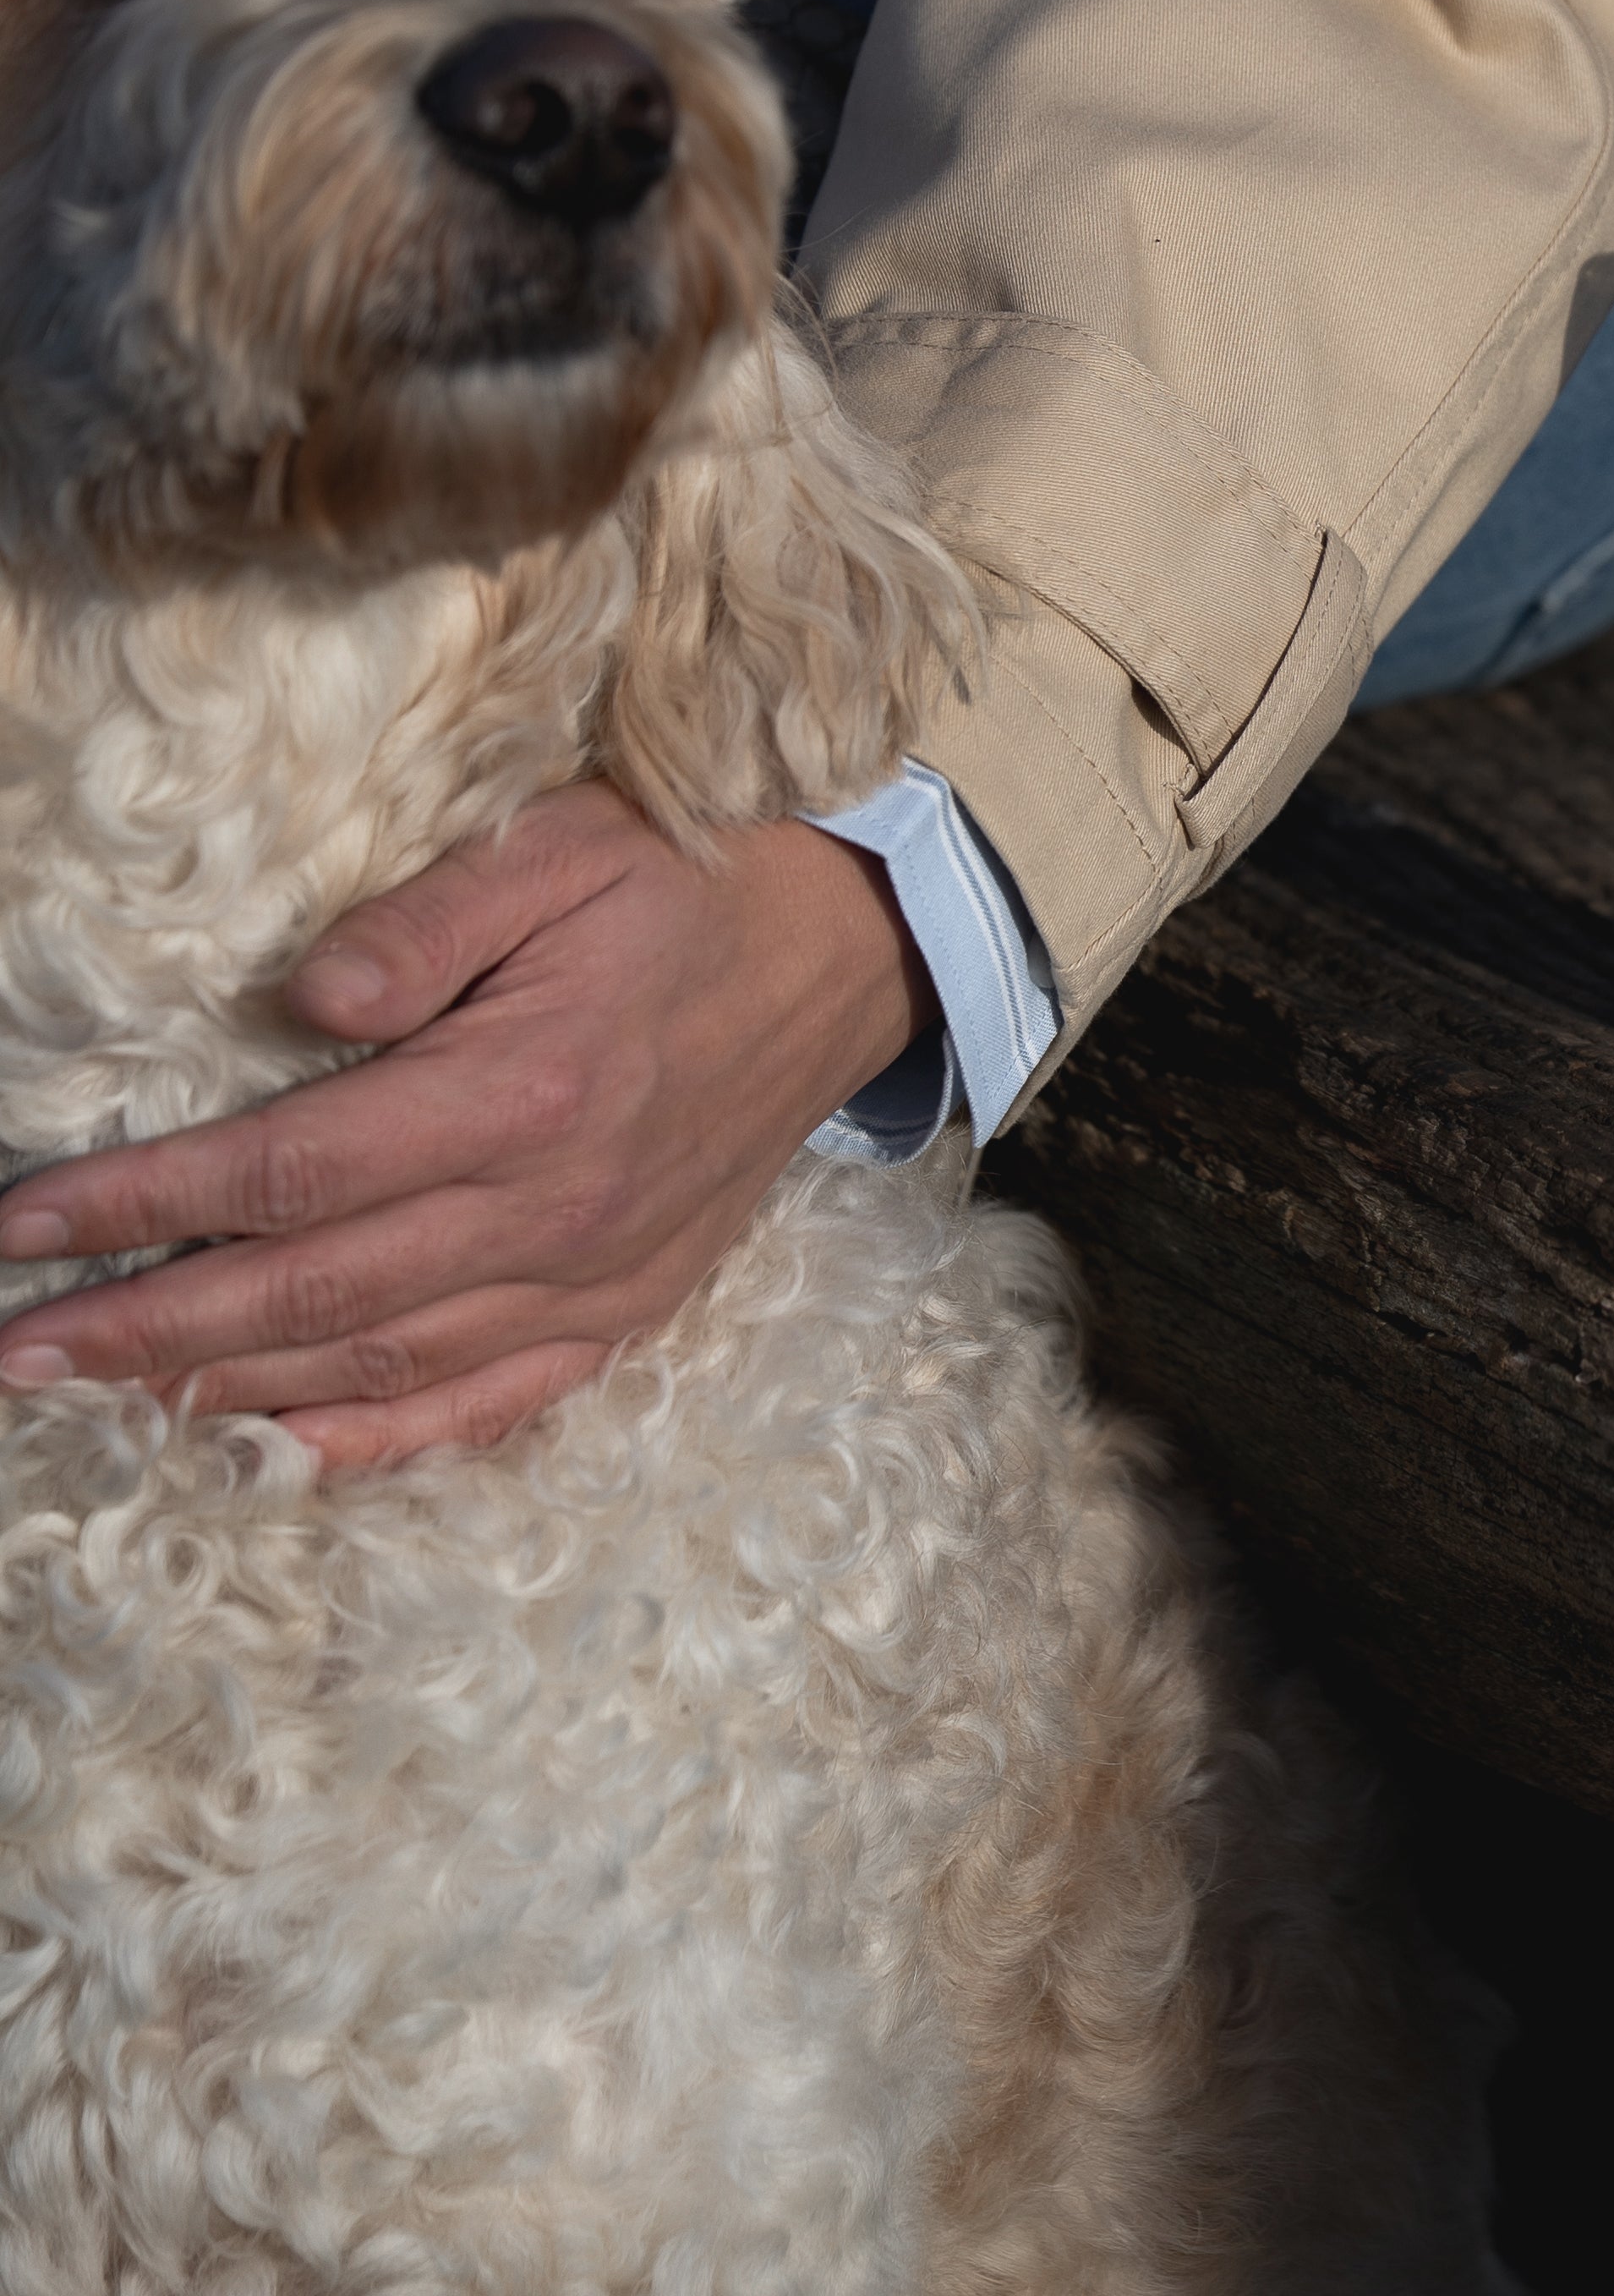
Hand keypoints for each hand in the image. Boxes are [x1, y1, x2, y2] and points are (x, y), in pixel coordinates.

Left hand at [0, 789, 931, 1472]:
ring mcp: (593, 1271)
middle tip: (15, 1350)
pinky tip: (281, 1446)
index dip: (143, 1206)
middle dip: (145, 1327)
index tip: (26, 1228)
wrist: (849, 953)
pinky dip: (377, 1438)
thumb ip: (426, 922)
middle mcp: (554, 1204)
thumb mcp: (556, 848)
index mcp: (525, 1088)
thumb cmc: (688, 882)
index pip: (290, 1170)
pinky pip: (488, 1400)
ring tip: (106, 1393)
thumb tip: (303, 997)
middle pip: (311, 1291)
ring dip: (226, 1387)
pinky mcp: (626, 1304)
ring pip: (381, 1360)